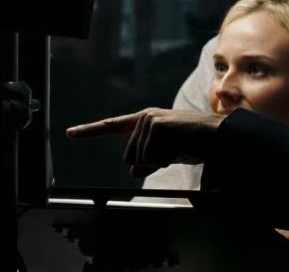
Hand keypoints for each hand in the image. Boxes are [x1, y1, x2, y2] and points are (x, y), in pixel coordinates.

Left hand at [66, 108, 225, 176]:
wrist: (218, 137)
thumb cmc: (194, 144)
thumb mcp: (166, 155)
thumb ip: (147, 160)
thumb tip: (133, 170)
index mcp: (144, 122)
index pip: (112, 127)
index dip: (90, 131)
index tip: (69, 133)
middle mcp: (144, 118)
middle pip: (130, 157)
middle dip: (150, 163)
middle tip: (174, 151)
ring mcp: (149, 120)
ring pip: (140, 159)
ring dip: (160, 161)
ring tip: (179, 148)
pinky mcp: (156, 126)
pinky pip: (151, 158)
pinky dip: (166, 159)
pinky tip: (180, 146)